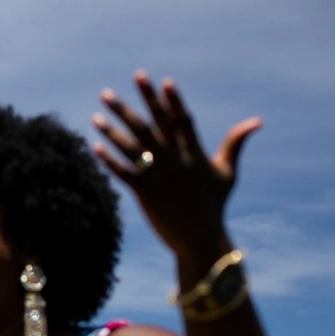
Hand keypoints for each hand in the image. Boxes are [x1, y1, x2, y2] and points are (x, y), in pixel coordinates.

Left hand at [93, 70, 260, 258]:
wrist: (200, 238)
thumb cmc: (214, 204)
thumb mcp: (227, 172)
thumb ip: (235, 143)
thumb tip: (257, 121)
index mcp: (194, 153)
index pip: (182, 120)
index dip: (173, 101)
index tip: (163, 82)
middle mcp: (175, 161)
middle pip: (155, 125)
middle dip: (143, 100)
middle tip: (132, 80)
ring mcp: (158, 176)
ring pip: (132, 146)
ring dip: (113, 129)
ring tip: (97, 113)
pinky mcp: (144, 193)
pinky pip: (122, 172)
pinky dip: (109, 159)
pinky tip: (95, 145)